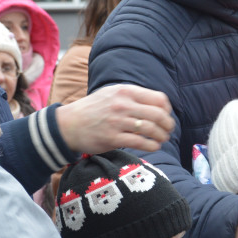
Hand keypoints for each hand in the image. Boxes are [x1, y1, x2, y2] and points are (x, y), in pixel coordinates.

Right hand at [55, 84, 173, 153]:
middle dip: (168, 124)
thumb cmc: (93, 109)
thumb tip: (157, 104)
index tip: (166, 116)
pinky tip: (154, 147)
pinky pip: (140, 142)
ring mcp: (118, 122)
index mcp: (125, 91)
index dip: (167, 109)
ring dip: (162, 136)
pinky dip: (152, 146)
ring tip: (162, 139)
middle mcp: (123, 105)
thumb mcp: (111, 93)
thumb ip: (132, 96)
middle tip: (168, 130)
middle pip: (158, 115)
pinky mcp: (113, 138)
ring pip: (151, 129)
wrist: (68, 124)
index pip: (158, 98)